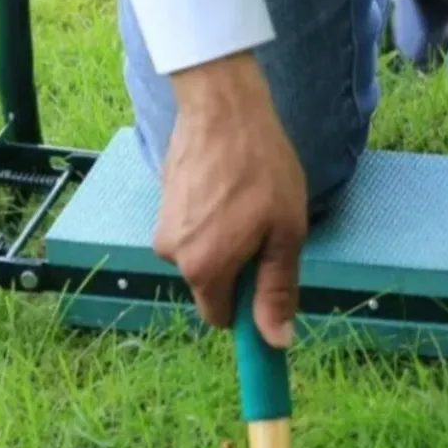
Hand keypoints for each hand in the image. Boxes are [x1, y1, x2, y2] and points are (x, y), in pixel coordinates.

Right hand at [152, 51, 307, 347]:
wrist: (223, 107)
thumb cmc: (261, 166)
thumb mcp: (285, 231)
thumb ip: (277, 288)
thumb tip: (275, 340)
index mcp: (203, 268)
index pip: (221, 317)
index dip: (248, 304)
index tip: (268, 278)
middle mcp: (172, 254)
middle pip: (211, 282)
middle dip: (239, 264)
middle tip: (264, 224)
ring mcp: (162, 225)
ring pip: (202, 252)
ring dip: (225, 237)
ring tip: (246, 198)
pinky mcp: (162, 201)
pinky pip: (193, 225)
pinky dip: (211, 215)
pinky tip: (228, 185)